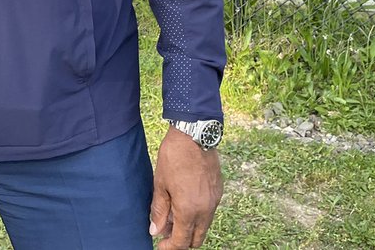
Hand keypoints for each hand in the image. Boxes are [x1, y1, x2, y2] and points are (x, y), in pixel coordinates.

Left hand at [149, 126, 222, 248]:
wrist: (195, 135)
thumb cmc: (174, 157)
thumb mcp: (160, 184)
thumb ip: (159, 210)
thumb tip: (155, 231)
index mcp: (189, 210)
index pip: (181, 241)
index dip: (169, 247)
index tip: (160, 246)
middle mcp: (205, 210)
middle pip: (196, 239)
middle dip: (181, 241)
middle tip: (166, 233)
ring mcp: (214, 201)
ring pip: (204, 226)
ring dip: (190, 228)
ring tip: (173, 216)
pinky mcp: (218, 192)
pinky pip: (209, 212)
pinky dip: (198, 215)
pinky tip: (185, 204)